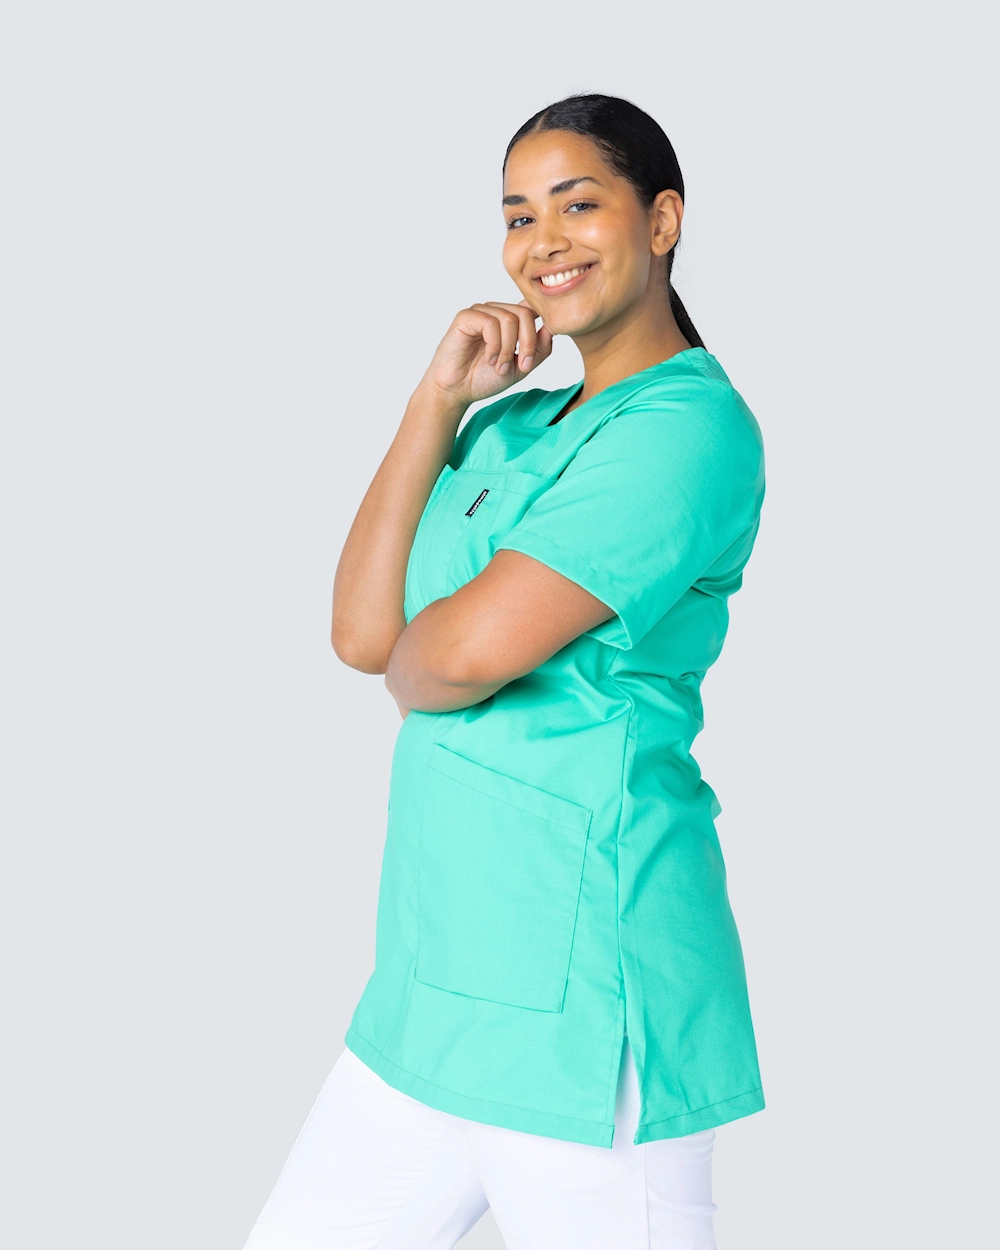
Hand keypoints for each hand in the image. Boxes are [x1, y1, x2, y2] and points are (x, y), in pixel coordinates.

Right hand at [419, 300, 552, 405]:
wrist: (456, 391)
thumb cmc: (484, 379)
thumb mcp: (521, 367)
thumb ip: (540, 349)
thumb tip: (552, 328)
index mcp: (509, 320)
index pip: (533, 310)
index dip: (538, 332)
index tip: (532, 358)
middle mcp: (496, 312)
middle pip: (525, 313)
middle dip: (527, 343)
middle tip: (520, 366)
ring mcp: (481, 312)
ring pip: (509, 318)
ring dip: (508, 348)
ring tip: (499, 367)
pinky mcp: (466, 317)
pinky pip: (490, 323)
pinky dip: (494, 345)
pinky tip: (488, 359)